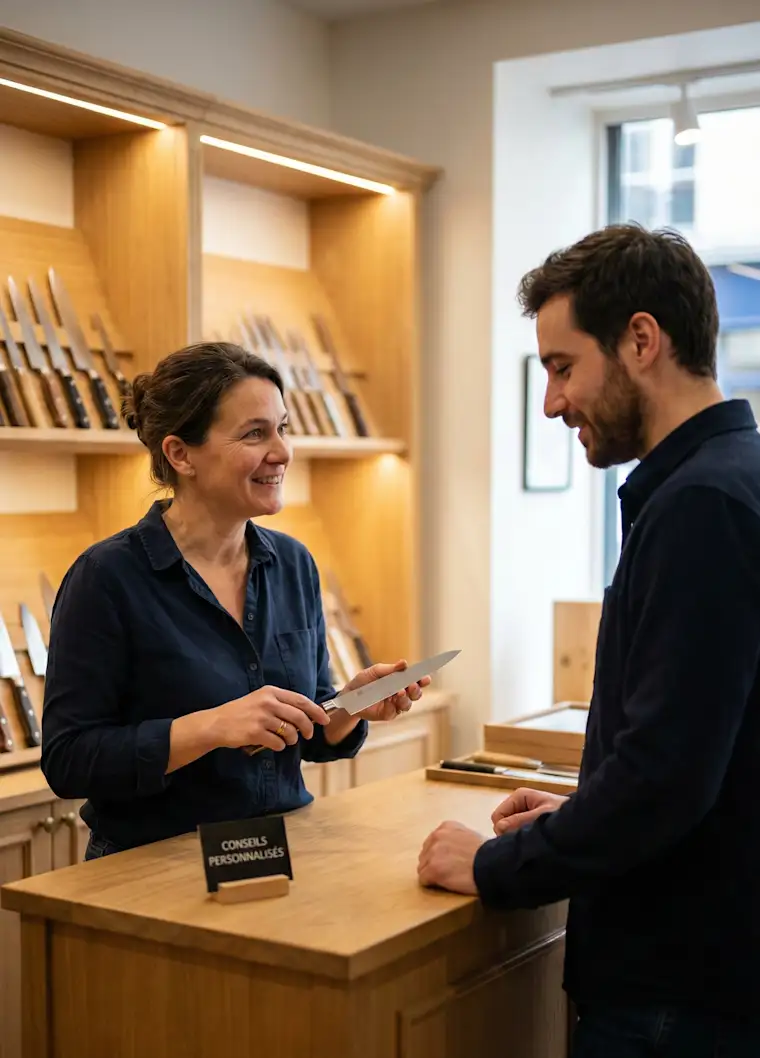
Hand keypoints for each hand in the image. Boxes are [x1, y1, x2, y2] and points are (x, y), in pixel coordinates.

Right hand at [209, 686, 328, 750]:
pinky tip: (274, 744)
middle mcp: (267, 702)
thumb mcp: (259, 699)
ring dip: (292, 739)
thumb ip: (280, 703)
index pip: (300, 700)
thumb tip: (305, 714)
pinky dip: (279, 746)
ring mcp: (261, 717)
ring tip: (288, 740)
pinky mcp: (255, 733)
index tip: (324, 719)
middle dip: (308, 728)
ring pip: (290, 731)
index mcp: (270, 691)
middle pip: (299, 716)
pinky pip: (278, 743)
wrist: (217, 723)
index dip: (316, 710)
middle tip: (308, 735)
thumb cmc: (240, 712)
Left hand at [340, 659, 430, 721]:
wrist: (349, 696)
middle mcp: (401, 693)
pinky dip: (393, 706)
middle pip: (416, 694)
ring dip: (406, 698)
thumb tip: (404, 663)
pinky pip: (394, 711)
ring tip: (400, 692)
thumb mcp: (375, 671)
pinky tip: (389, 701)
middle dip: (417, 689)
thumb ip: (390, 669)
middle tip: (413, 684)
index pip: (416, 680)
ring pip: (407, 704)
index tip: (426, 678)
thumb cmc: (364, 681)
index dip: (423, 679)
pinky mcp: (388, 714)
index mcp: (400, 681)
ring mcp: (395, 705)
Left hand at [417, 821, 485, 894]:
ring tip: (448, 879)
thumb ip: (455, 839)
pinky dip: (432, 884)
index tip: (449, 861)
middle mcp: (437, 836)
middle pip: (425, 854)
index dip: (439, 855)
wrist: (493, 864)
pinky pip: (424, 880)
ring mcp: (433, 852)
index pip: (432, 842)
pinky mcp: (433, 869)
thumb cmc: (488, 854)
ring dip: (432, 874)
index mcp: (446, 827)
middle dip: (433, 863)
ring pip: (423, 868)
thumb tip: (450, 851)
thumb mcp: (470, 836)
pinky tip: (445, 884)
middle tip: (448, 871)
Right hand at [491, 787, 567, 835]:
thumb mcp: (541, 817)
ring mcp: (524, 813)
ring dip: (520, 837)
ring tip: (536, 841)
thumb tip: (499, 827)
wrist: (583, 820)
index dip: (504, 829)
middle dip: (512, 833)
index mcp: (519, 796)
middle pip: (502, 823)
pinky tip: (537, 842)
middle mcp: (519, 803)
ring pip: (510, 830)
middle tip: (530, 840)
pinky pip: (519, 833)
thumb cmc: (563, 815)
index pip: (498, 816)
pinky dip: (525, 839)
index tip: (520, 837)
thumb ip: (520, 821)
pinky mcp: (530, 822)